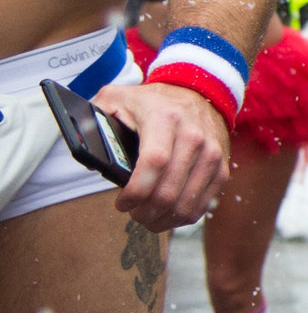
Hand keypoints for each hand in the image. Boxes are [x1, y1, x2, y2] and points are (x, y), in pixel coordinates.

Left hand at [93, 79, 230, 230]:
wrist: (198, 92)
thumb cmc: (151, 101)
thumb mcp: (117, 98)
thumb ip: (95, 116)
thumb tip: (81, 146)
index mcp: (165, 118)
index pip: (154, 162)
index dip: (136, 191)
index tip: (121, 204)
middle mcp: (194, 136)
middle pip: (170, 190)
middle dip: (146, 212)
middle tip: (132, 214)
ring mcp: (212, 153)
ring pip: (187, 203)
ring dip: (163, 220)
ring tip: (147, 219)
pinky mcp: (221, 167)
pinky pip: (202, 203)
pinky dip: (182, 217)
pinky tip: (166, 215)